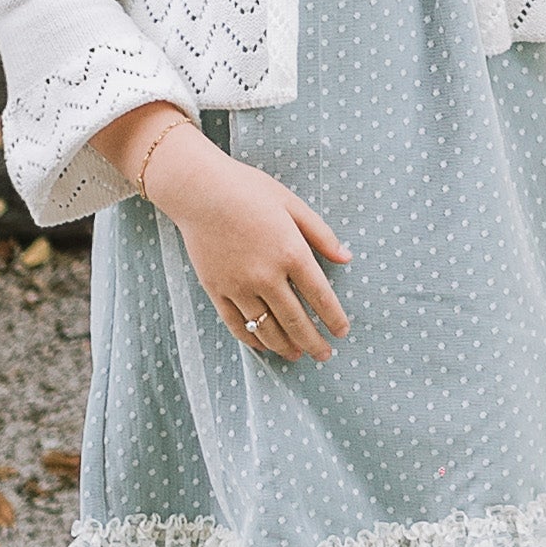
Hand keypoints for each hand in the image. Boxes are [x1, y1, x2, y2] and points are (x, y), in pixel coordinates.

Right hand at [133, 114, 350, 361]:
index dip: (334, 318)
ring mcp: (238, 286)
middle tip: (325, 355)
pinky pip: (237, 325)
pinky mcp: (216, 290)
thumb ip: (321, 235)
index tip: (342, 332)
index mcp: (291, 252)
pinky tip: (264, 347)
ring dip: (285, 347)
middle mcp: (266, 275)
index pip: (320, 296)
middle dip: (313, 342)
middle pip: (296, 320)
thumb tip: (346, 258)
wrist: (198, 190)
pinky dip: (252, 340)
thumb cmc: (249, 190)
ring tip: (298, 356)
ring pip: (266, 329)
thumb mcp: (293, 204)